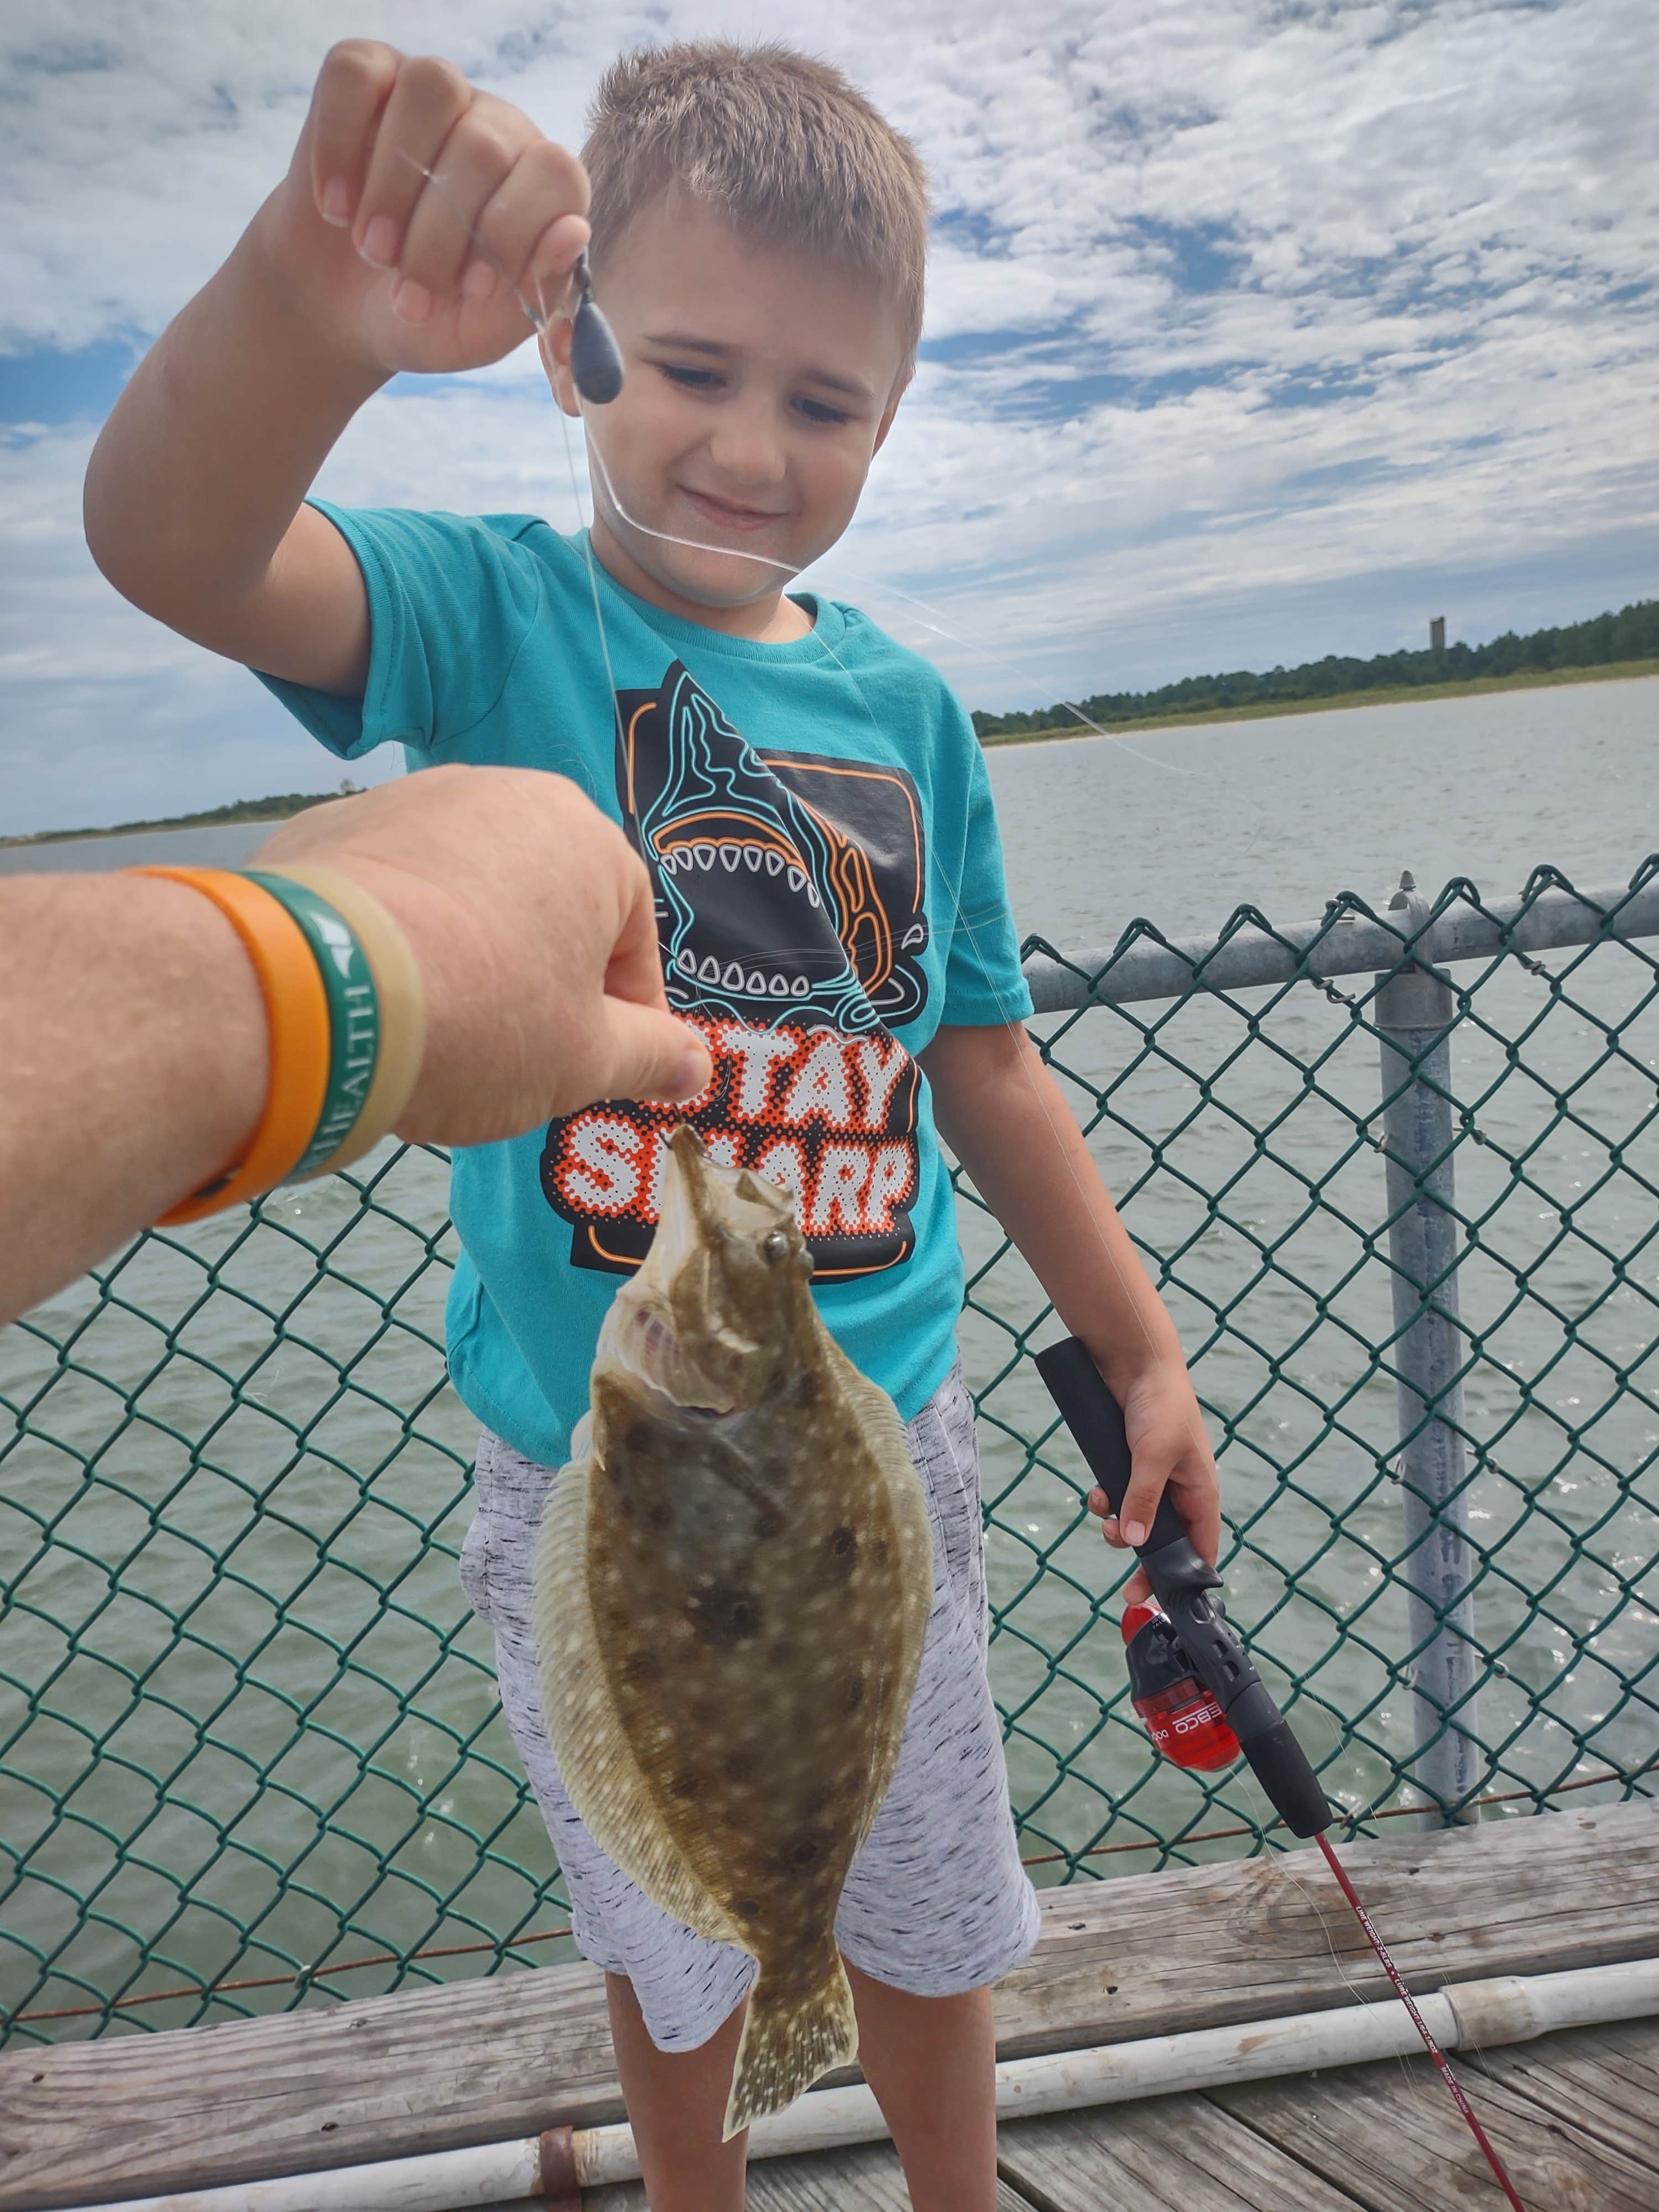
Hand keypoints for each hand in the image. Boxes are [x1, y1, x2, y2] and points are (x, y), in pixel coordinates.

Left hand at [254, 765, 711, 1141]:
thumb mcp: (584, 1060)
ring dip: (470, 951)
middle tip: (517, 1050)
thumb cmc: (481, 1021)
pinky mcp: (334, 824)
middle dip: (541, 975)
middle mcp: (504, 795)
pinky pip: (390, 887)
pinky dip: (395, 935)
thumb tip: (696, 1066)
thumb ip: (650, 1057)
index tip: (597, 1067)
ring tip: (441, 1024)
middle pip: (547, 903)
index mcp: (587, 840)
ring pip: (466, 890)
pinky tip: (378, 996)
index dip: (623, 1014)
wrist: (319, 994)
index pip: (631, 937)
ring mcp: (411, 800)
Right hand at [258, 41, 588, 375]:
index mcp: (539, 184)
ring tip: (372, 249)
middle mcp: (496, 126)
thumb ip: (535, 291)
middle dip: (439, 234)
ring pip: (432, 87)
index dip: (512, 232)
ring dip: (394, 181)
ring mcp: (434, 95)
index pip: (556, 174)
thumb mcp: (480, 330)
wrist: (340, 311)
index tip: (468, 290)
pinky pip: (356, 72)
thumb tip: (574, 231)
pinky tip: (333, 206)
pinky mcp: (365, 77)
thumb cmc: (424, 318)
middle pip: (485, 145)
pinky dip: (337, 142)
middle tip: (407, 292)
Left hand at [1086, 1359, 1221, 1605]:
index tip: (1164, 1599)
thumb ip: (1144, 1499)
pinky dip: (1106, 1501)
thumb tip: (1137, 1541)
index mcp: (1200, 1490)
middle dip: (1144, 1558)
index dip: (1187, 1575)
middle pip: (1165, 1540)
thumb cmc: (1159, 1404)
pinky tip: (1096, 1493)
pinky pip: (1117, 1497)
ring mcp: (1151, 1477)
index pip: (1202, 1545)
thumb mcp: (1153, 1456)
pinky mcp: (1126, 1465)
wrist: (1132, 1360)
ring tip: (1105, 1516)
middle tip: (1127, 1588)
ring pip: (1137, 1520)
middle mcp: (1179, 1488)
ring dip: (1120, 1526)